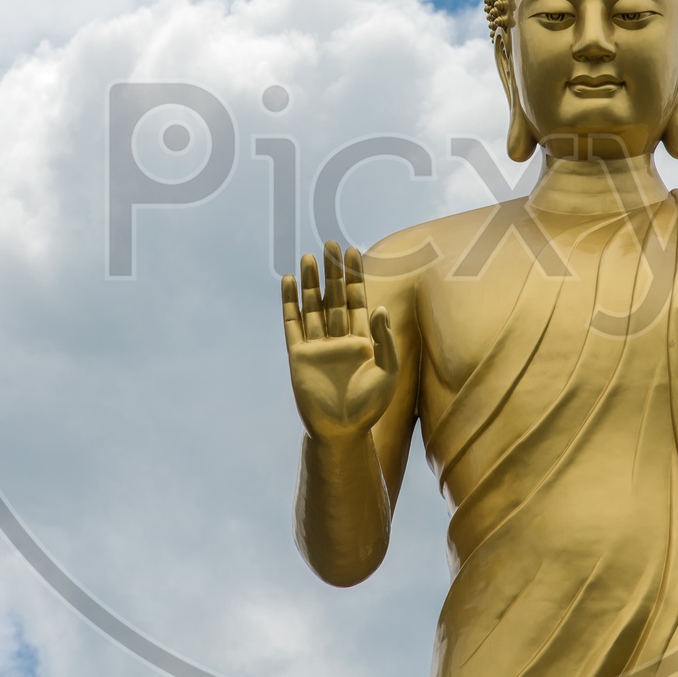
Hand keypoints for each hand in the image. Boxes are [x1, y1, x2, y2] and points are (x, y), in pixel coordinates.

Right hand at [282, 242, 399, 441]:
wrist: (342, 432)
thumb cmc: (370, 407)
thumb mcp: (387, 371)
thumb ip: (385, 340)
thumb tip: (381, 308)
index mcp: (362, 340)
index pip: (357, 300)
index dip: (354, 276)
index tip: (352, 251)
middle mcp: (339, 339)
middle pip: (334, 297)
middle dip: (332, 272)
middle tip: (331, 244)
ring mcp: (318, 346)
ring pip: (313, 306)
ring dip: (311, 282)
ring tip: (309, 256)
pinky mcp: (299, 356)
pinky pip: (293, 324)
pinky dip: (290, 302)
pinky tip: (290, 281)